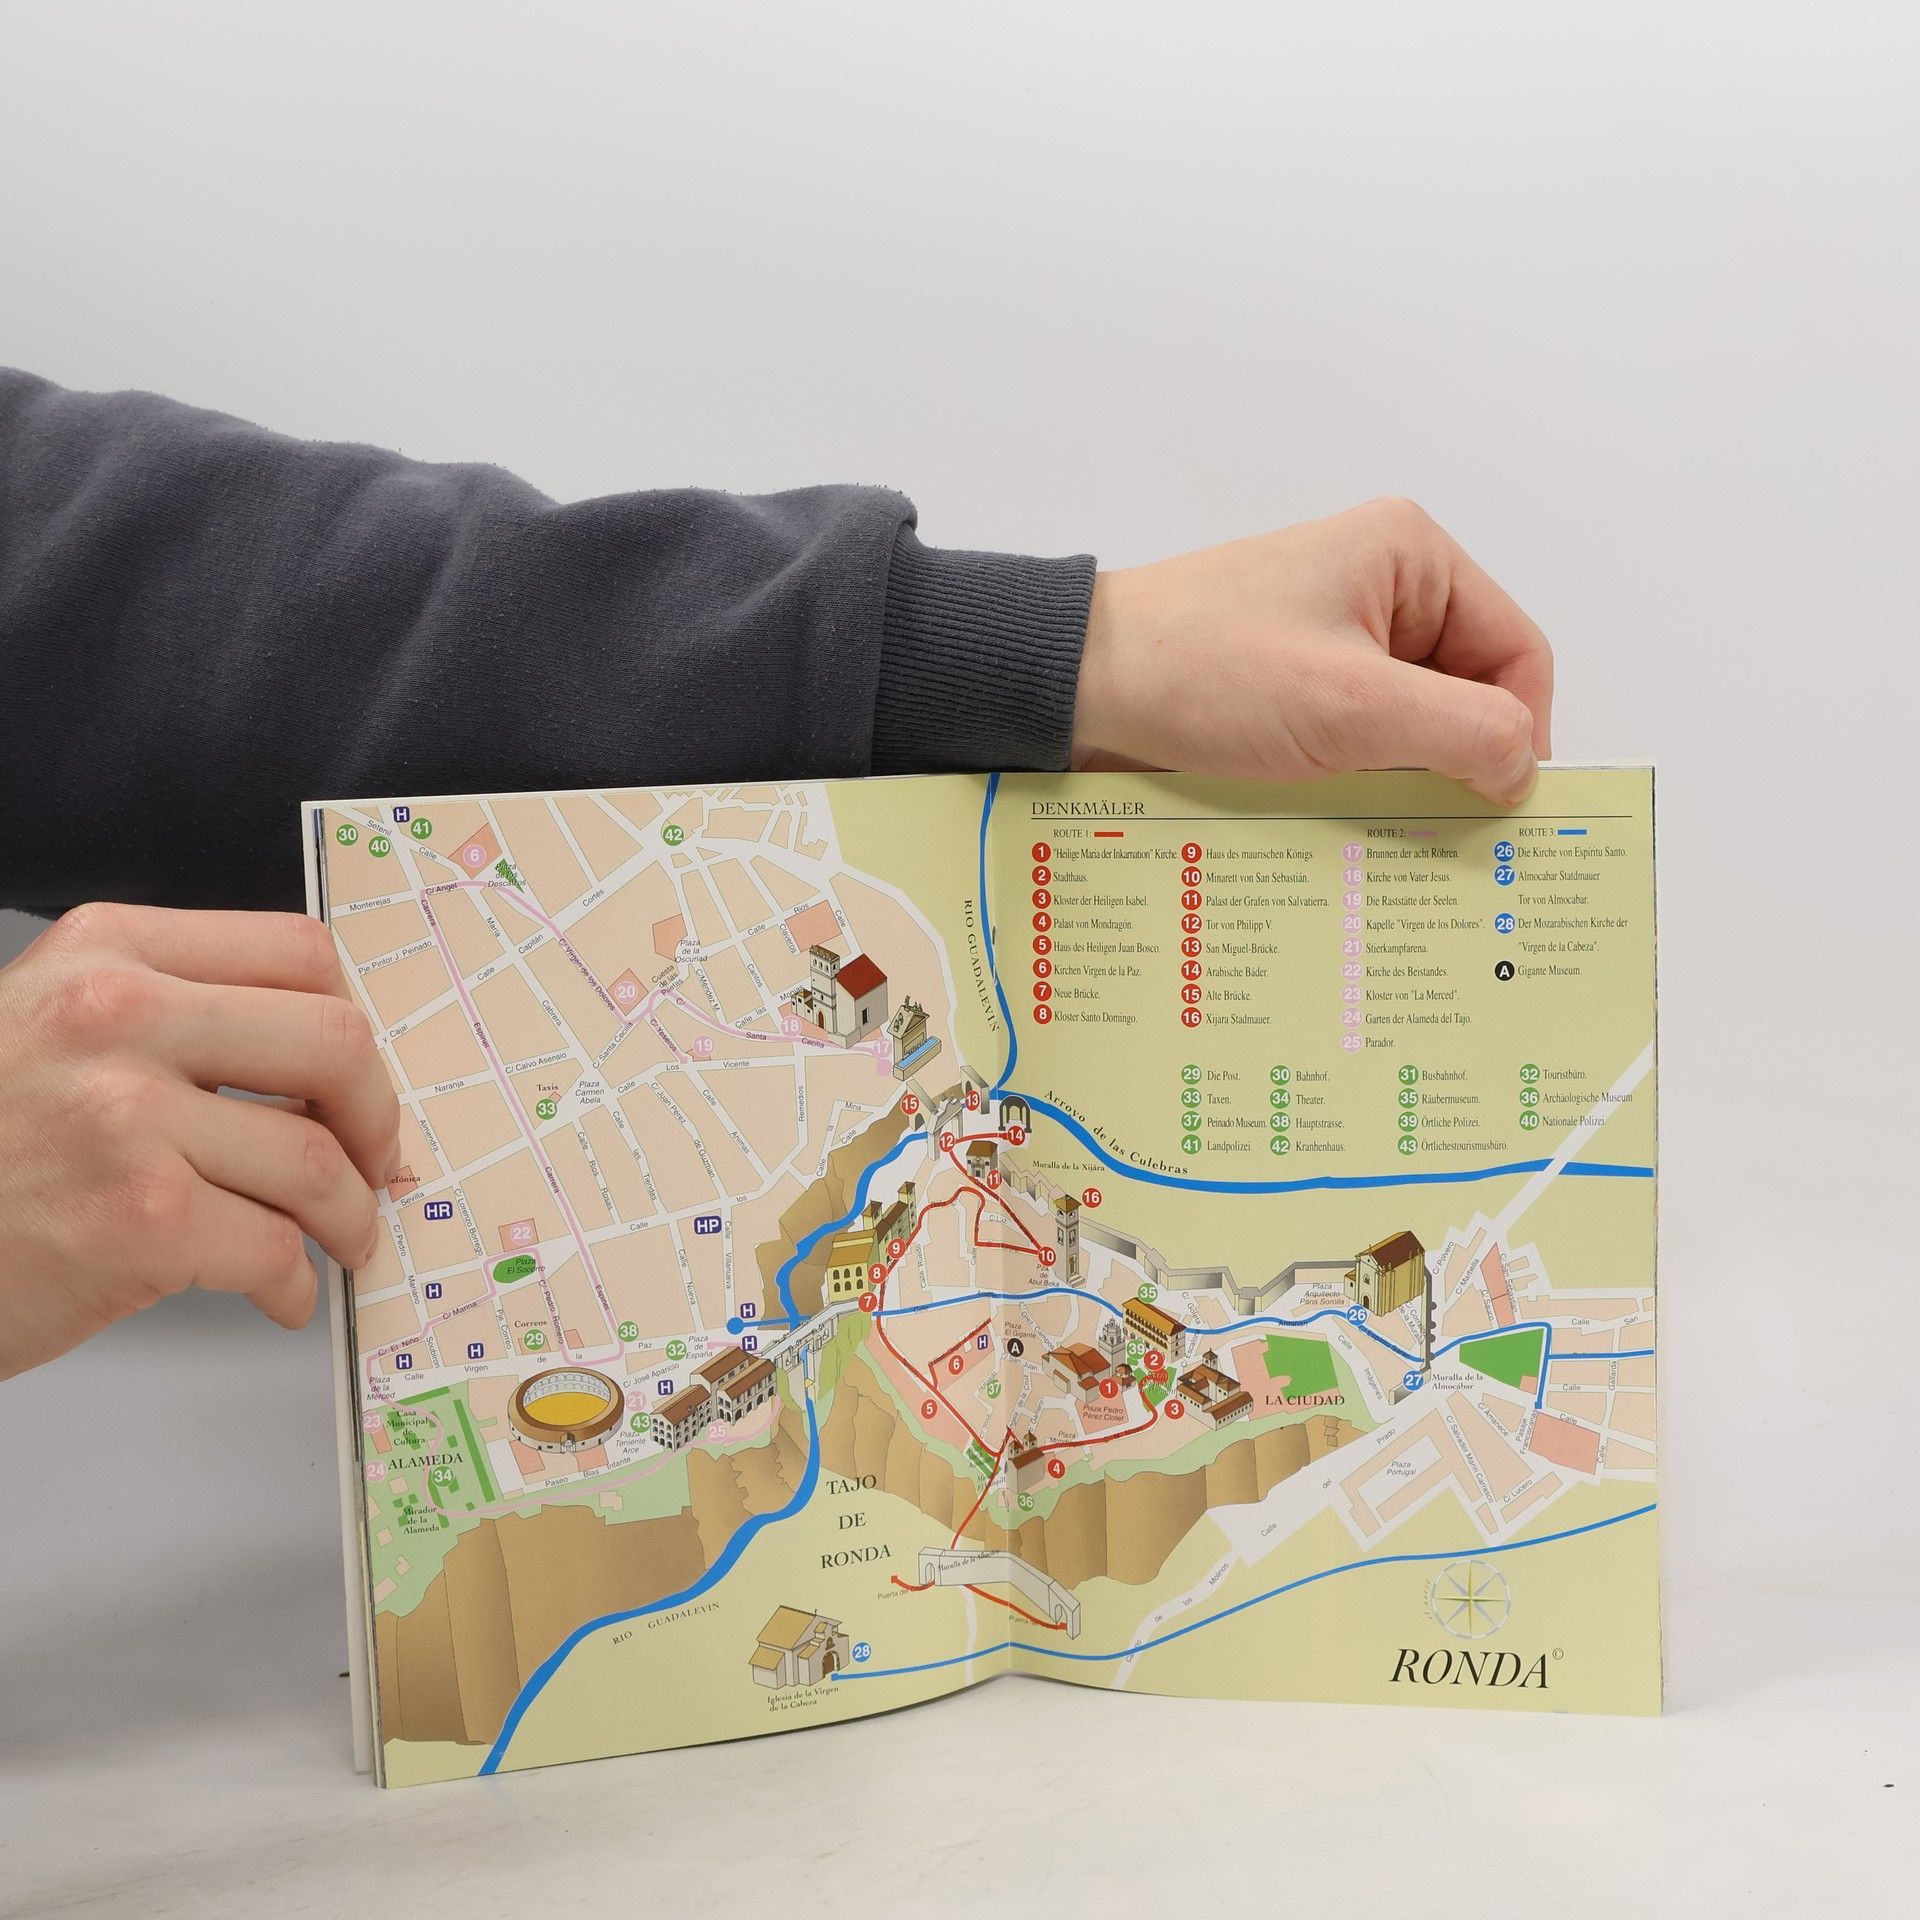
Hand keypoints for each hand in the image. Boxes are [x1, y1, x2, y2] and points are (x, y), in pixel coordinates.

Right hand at [0, 904, 399, 1378]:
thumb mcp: (53, 1028)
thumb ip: (174, 1018)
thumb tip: (327, 1068)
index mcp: (109, 952)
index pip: (298, 950)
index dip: (352, 1021)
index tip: (357, 1077)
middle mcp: (118, 1018)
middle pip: (334, 1043)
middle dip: (377, 1116)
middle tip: (375, 1162)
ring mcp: (126, 1119)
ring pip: (316, 1160)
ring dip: (349, 1215)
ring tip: (339, 1239)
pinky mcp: (136, 1221)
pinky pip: (273, 1250)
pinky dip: (293, 1284)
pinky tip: (278, 1295)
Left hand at [1071, 498, 1552, 803]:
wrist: (1079, 688)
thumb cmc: (1203, 670)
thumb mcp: (1350, 706)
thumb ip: (1458, 732)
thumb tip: (1524, 772)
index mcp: (1410, 558)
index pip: (1515, 651)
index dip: (1521, 732)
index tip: (1506, 807)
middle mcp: (1382, 590)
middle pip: (1468, 692)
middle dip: (1463, 762)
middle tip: (1456, 838)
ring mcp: (1336, 641)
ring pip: (1413, 726)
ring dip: (1410, 781)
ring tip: (1400, 838)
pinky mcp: (1297, 689)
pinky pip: (1362, 742)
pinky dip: (1366, 784)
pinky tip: (1355, 824)